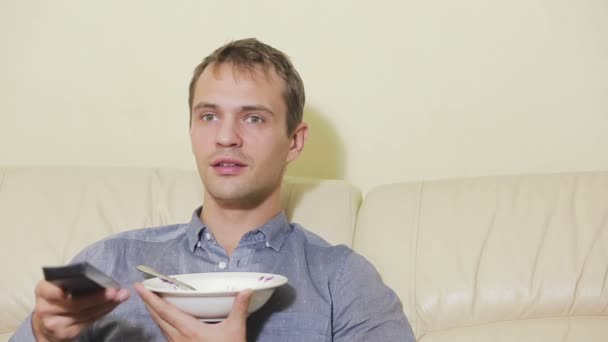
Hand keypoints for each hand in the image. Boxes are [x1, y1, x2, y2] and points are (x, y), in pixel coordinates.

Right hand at [31, 280, 129, 341]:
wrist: (47, 323)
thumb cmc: (59, 297)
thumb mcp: (59, 286)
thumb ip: (72, 281)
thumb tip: (100, 278)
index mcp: (42, 290)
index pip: (49, 290)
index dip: (58, 292)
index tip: (68, 292)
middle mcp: (44, 308)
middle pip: (74, 303)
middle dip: (98, 297)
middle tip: (115, 291)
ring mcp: (53, 324)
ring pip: (85, 314)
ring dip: (106, 305)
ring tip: (121, 296)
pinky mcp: (65, 334)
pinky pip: (88, 322)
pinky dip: (103, 312)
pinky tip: (113, 305)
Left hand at [134, 283, 251, 341]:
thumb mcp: (235, 330)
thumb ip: (239, 309)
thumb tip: (247, 290)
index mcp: (189, 330)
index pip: (164, 310)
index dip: (150, 297)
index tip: (139, 286)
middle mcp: (178, 338)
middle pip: (157, 318)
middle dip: (148, 302)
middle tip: (142, 289)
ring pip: (160, 327)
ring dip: (154, 313)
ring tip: (151, 301)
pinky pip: (166, 335)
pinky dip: (162, 323)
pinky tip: (166, 321)